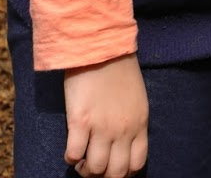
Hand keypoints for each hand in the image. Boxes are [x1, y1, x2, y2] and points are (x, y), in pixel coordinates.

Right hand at [64, 54, 148, 177]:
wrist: (100, 45)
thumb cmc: (118, 68)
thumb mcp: (136, 98)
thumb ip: (132, 122)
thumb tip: (122, 144)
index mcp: (139, 123)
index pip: (137, 164)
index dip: (123, 173)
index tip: (113, 167)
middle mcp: (123, 130)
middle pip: (116, 173)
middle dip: (104, 176)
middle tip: (95, 167)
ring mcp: (101, 127)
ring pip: (95, 169)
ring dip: (86, 170)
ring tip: (81, 160)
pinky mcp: (80, 121)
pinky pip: (73, 154)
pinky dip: (71, 157)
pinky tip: (71, 148)